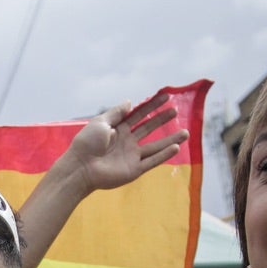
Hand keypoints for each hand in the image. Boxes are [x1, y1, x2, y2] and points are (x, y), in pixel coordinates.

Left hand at [61, 91, 188, 193]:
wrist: (81, 167)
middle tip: (176, 111)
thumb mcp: (101, 122)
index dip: (152, 105)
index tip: (165, 96)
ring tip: (185, 133)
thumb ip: (116, 112)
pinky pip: (152, 161)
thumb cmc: (87, 143)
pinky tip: (176, 148)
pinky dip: (164, 155)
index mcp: (119, 129)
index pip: (139, 114)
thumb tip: (130, 101)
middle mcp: (127, 142)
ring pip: (156, 146)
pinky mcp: (134, 170)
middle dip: (162, 119)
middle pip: (149, 128)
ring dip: (170, 140)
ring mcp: (132, 156)